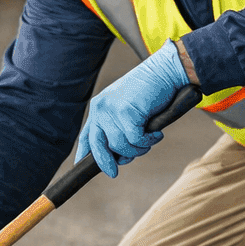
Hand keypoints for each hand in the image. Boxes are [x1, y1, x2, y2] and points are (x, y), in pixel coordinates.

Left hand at [77, 40, 187, 177]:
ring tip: (151, 139)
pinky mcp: (126, 112)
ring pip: (121, 146)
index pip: (87, 135)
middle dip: (106, 162)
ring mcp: (112, 110)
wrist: (164, 72)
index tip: (80, 165)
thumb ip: (120, 128)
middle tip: (114, 173)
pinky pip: (135, 140)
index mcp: (99, 107)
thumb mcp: (128, 109)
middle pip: (98, 146)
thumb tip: (118, 157)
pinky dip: (148, 141)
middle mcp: (101, 108)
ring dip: (139, 148)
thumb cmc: (150, 92)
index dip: (83, 153)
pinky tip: (156, 133)